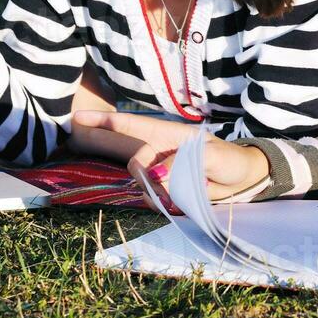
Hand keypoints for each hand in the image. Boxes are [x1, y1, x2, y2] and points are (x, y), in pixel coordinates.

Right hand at [72, 110, 270, 209]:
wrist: (244, 181)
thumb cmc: (231, 161)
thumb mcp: (212, 158)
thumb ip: (180, 164)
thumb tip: (149, 175)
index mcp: (169, 135)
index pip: (132, 126)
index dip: (105, 122)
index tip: (78, 118)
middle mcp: (159, 151)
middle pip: (123, 148)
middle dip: (98, 143)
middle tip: (74, 139)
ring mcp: (160, 172)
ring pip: (136, 178)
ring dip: (142, 185)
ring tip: (165, 187)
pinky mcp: (164, 191)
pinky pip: (148, 196)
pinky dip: (153, 199)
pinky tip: (169, 199)